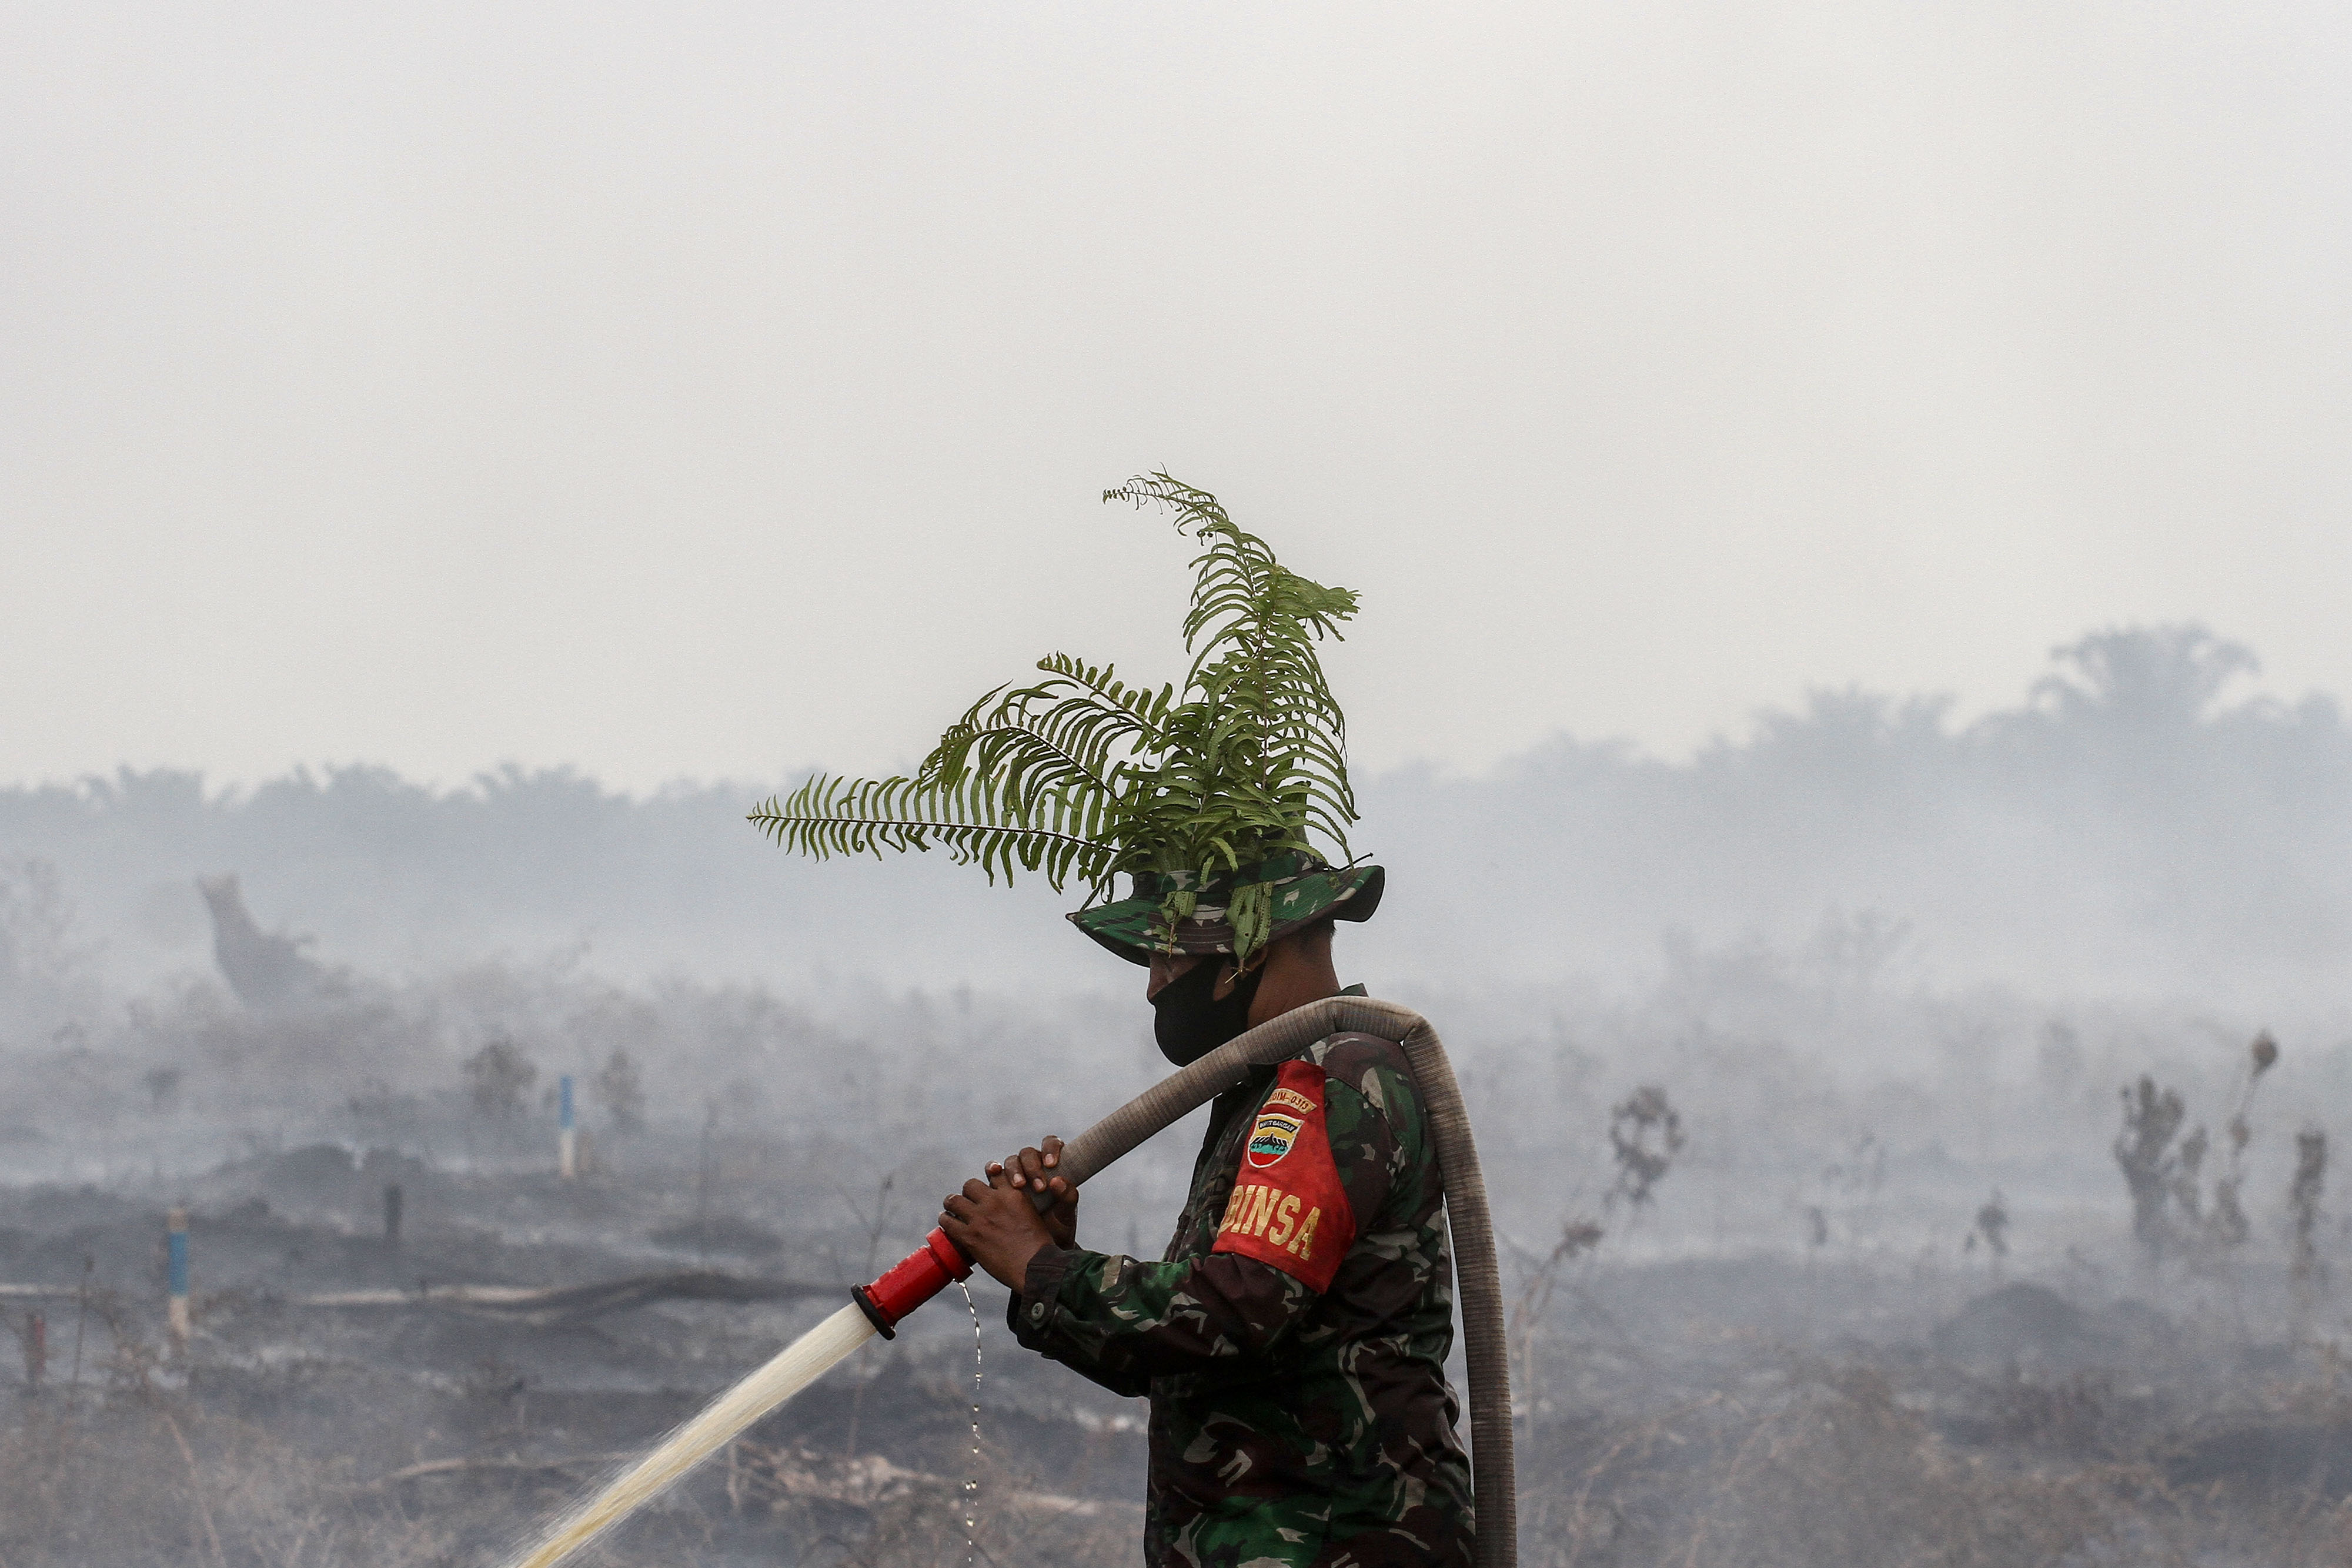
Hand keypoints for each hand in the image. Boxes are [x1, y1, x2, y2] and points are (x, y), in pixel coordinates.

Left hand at [939, 1165, 1054, 1289]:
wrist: (1034, 1267)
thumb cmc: (1038, 1245)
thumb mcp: (1033, 1214)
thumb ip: (1019, 1204)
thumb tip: (1008, 1206)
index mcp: (1013, 1194)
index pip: (994, 1174)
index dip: (988, 1179)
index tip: (986, 1188)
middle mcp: (994, 1202)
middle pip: (970, 1184)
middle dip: (968, 1192)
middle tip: (967, 1201)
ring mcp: (980, 1219)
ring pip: (954, 1200)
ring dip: (952, 1204)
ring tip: (951, 1210)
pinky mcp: (970, 1237)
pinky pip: (948, 1222)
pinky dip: (946, 1221)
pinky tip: (947, 1222)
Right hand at [989, 1136, 1077, 1248]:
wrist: (1041, 1251)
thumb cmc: (1058, 1229)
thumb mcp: (1066, 1216)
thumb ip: (1068, 1197)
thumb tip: (1058, 1181)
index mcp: (1053, 1167)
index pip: (1051, 1144)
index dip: (1050, 1149)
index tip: (1052, 1164)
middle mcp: (1033, 1167)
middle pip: (1027, 1154)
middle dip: (1031, 1166)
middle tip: (1039, 1186)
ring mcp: (1015, 1177)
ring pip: (1010, 1162)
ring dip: (1013, 1171)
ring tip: (1019, 1186)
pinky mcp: (1000, 1188)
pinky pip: (994, 1174)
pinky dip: (993, 1171)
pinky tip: (994, 1174)